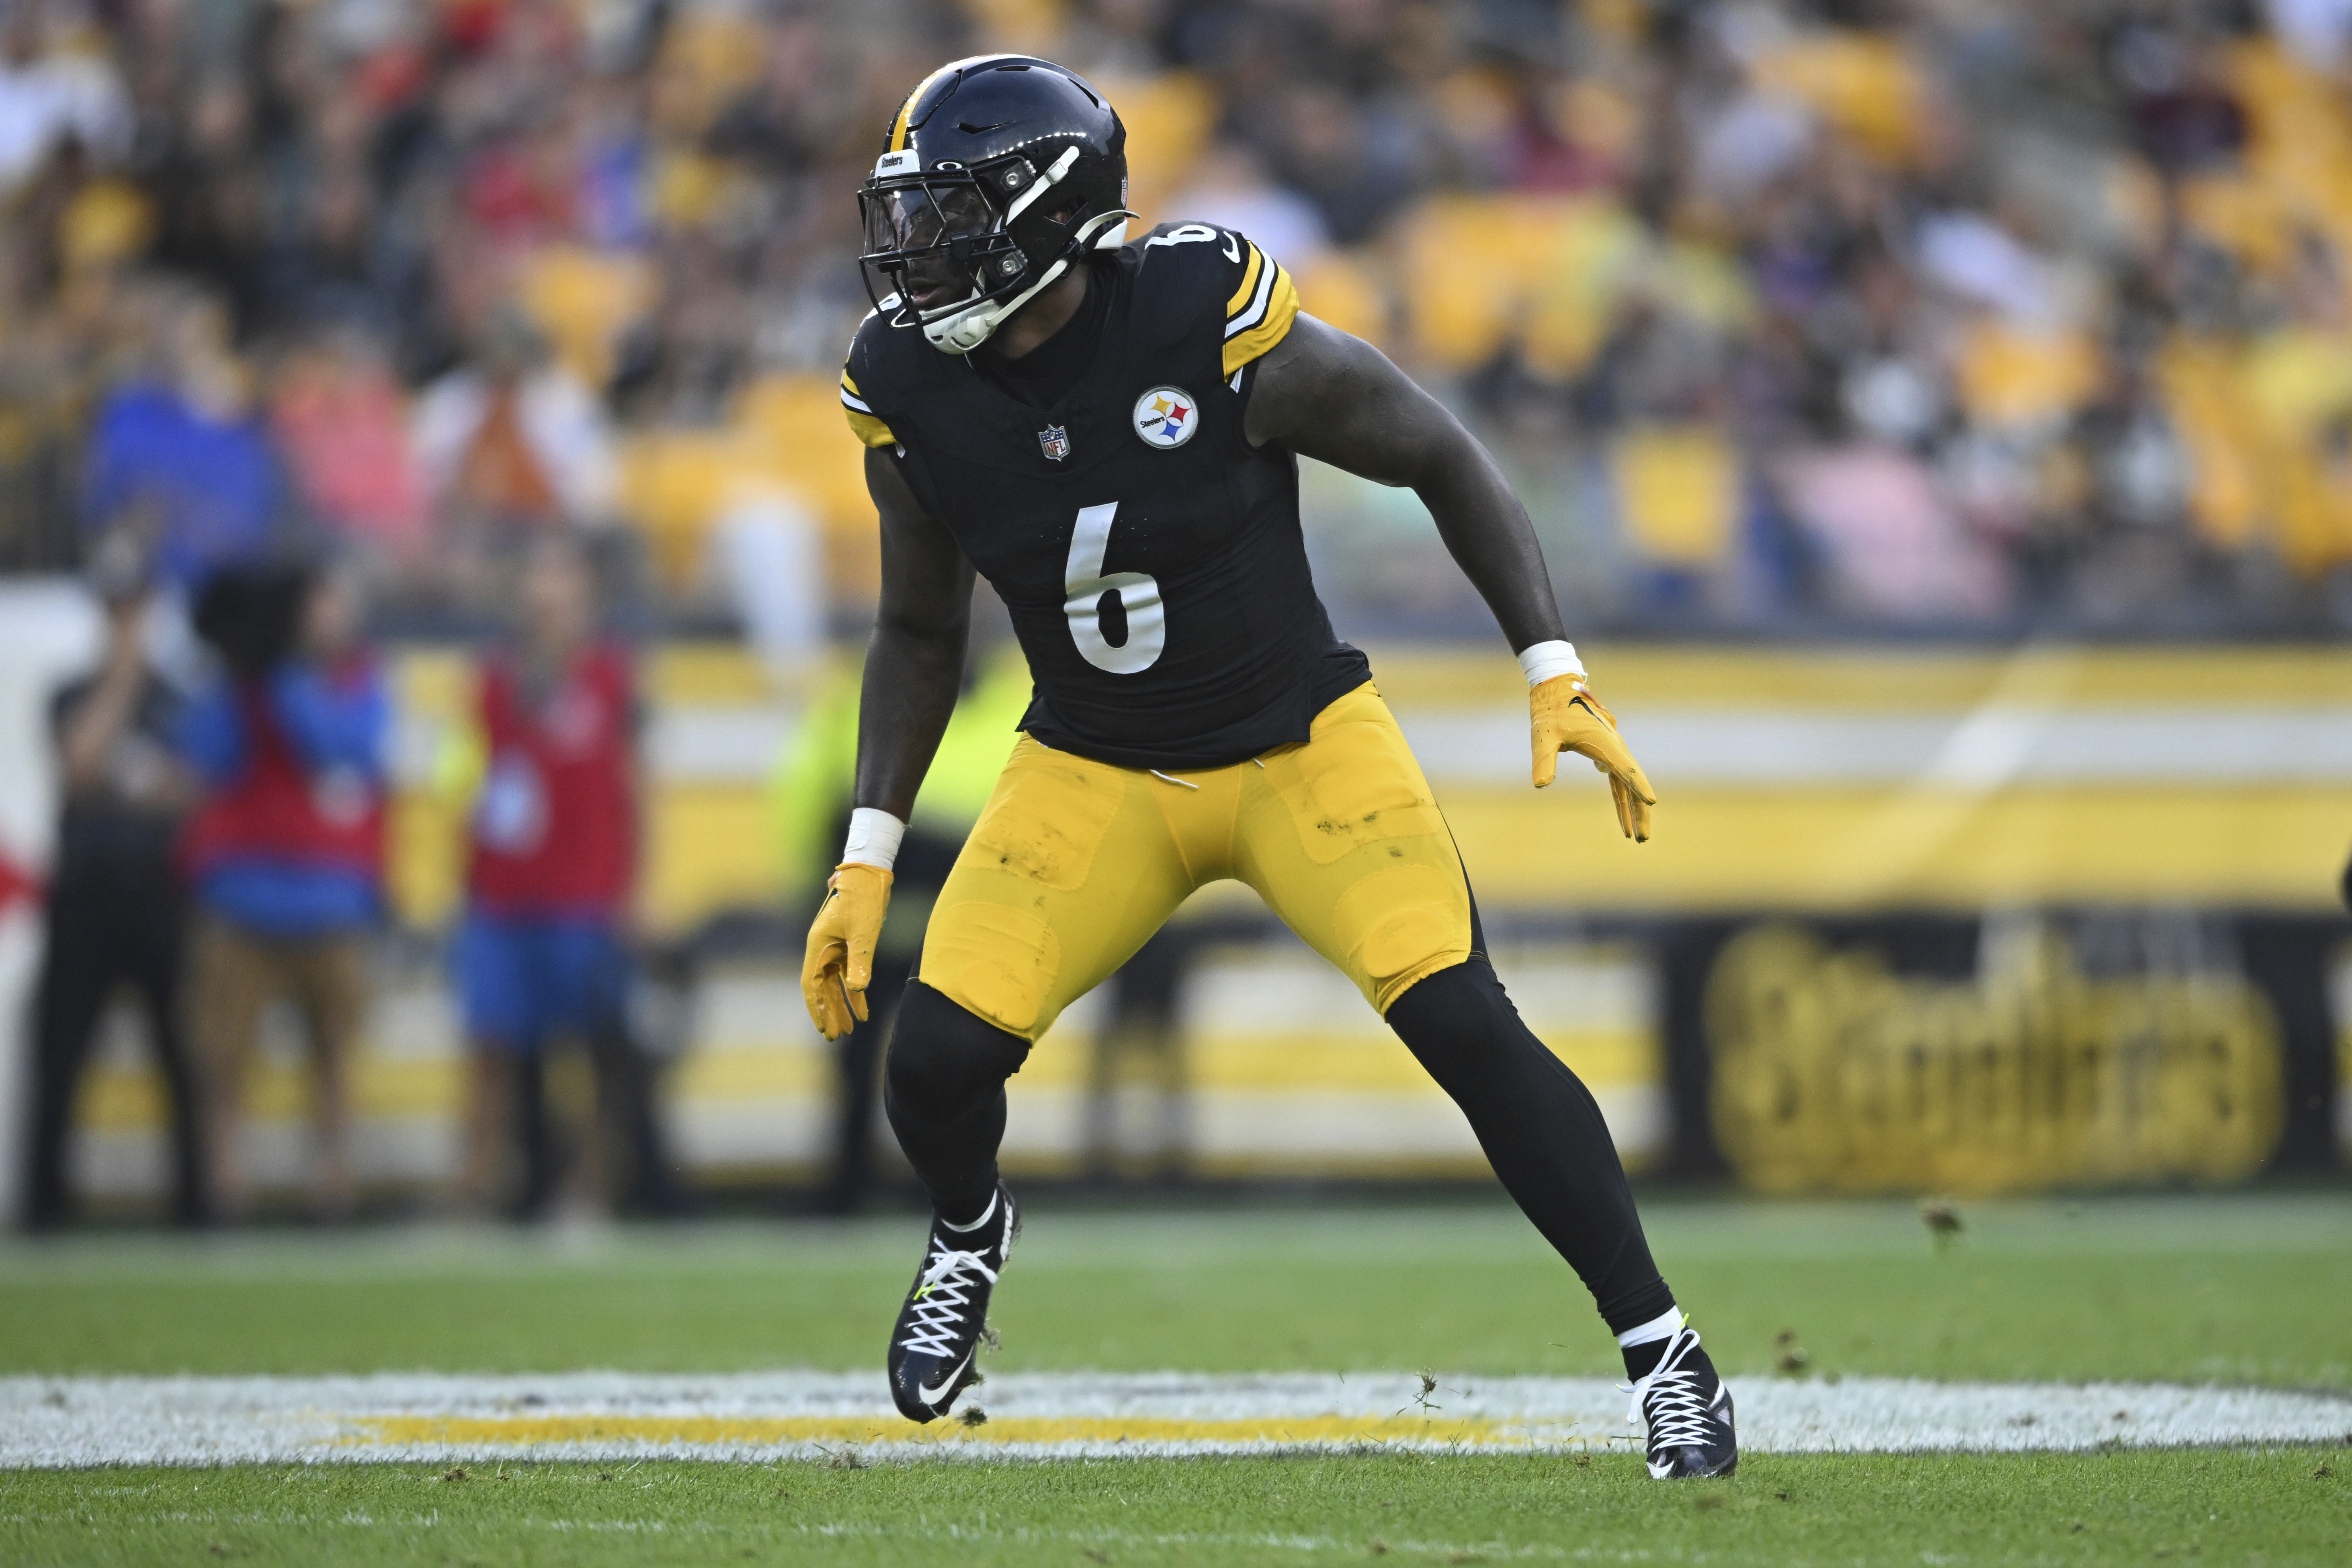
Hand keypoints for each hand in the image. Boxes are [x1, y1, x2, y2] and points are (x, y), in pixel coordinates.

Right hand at [800, 861, 892, 1039]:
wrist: (870, 875)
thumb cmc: (863, 899)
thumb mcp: (863, 931)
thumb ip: (860, 960)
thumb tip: (857, 989)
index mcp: (818, 946)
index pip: (811, 984)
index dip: (816, 1008)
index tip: (822, 1028)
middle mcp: (823, 950)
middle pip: (823, 989)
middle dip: (830, 1013)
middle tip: (836, 1037)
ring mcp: (835, 949)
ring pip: (836, 985)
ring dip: (842, 1006)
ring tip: (849, 1029)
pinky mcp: (849, 947)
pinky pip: (850, 976)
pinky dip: (856, 993)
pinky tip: (862, 1010)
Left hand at [1530, 675, 1655, 841]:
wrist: (1556, 689)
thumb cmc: (1550, 711)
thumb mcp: (1543, 736)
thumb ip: (1543, 760)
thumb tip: (1540, 785)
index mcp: (1604, 742)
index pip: (1625, 768)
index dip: (1638, 786)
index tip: (1652, 802)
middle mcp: (1613, 746)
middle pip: (1631, 782)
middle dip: (1639, 811)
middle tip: (1642, 839)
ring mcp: (1611, 749)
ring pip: (1626, 783)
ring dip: (1631, 808)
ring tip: (1634, 837)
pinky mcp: (1604, 752)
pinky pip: (1617, 778)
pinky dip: (1620, 796)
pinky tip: (1623, 816)